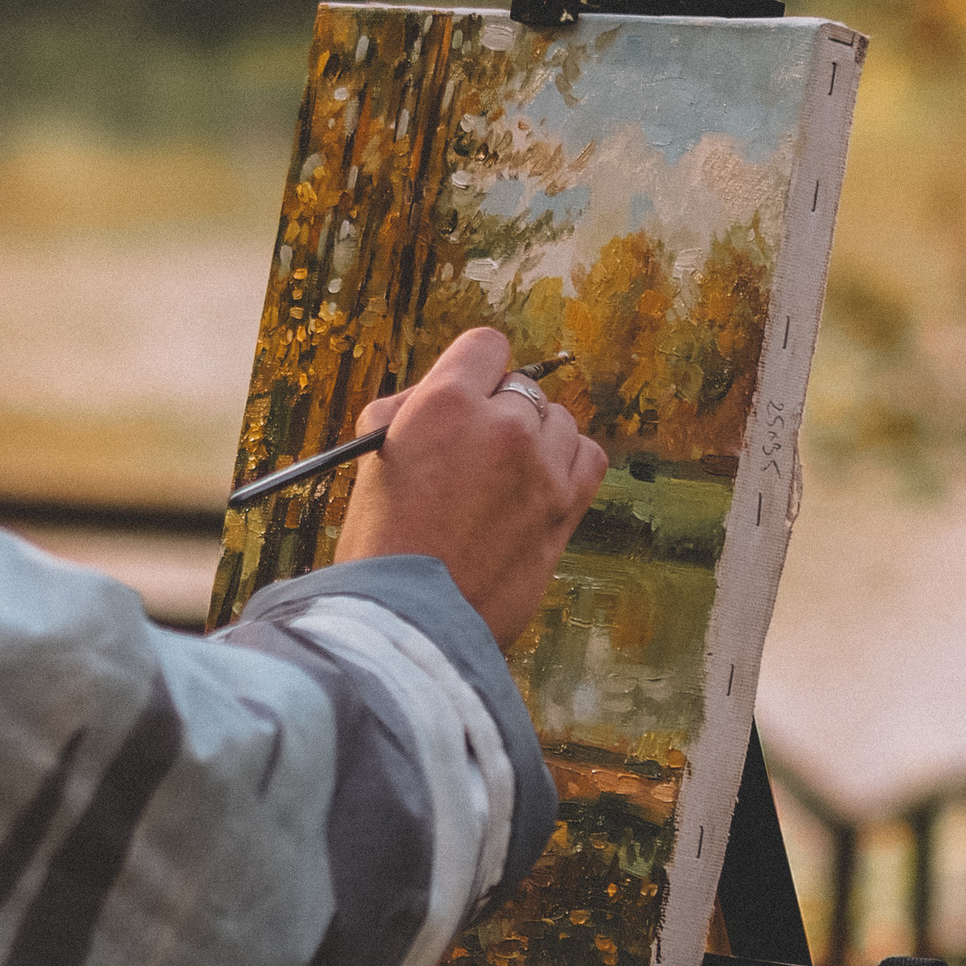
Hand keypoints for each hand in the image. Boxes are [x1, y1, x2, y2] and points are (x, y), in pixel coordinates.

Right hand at [332, 328, 607, 650]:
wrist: (407, 619)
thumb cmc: (380, 542)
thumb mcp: (376, 456)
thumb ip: (414, 410)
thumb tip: (446, 393)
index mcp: (445, 402)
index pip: (486, 346)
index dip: (474, 369)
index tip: (468, 394)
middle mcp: (502, 424)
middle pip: (523, 388)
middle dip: (499, 413)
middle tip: (472, 454)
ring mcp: (541, 467)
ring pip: (559, 422)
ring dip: (536, 440)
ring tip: (503, 480)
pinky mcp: (565, 508)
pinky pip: (589, 458)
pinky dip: (568, 463)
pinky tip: (541, 484)